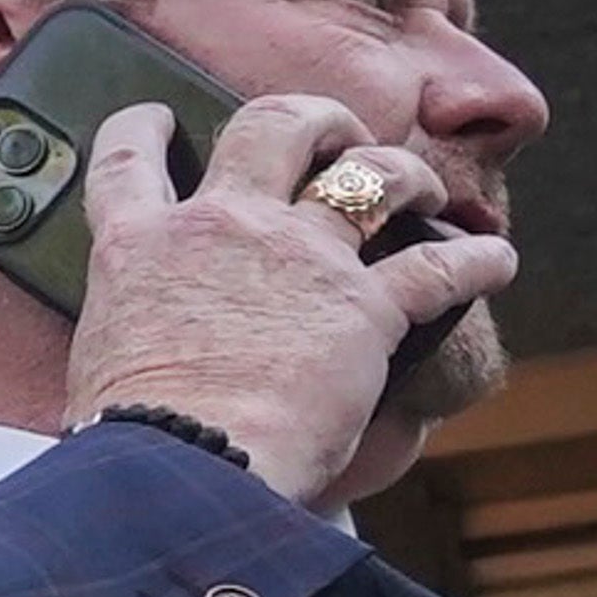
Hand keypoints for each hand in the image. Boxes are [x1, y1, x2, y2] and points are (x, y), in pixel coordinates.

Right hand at [53, 93, 514, 500]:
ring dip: (406, 173)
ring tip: (421, 190)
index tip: (159, 119)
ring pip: (371, 174)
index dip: (143, 127)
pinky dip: (479, 262)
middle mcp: (221, 227)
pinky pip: (440, 267)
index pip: (127, 158)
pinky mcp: (364, 306)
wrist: (180, 476)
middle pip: (273, 125)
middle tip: (336, 137)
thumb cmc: (131, 444)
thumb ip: (125, 331)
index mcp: (137, 248)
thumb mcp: (100, 364)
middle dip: (316, 119)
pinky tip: (497, 263)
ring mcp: (298, 258)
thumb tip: (131, 356)